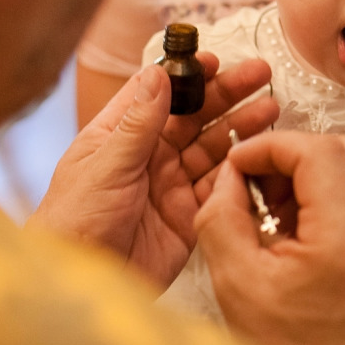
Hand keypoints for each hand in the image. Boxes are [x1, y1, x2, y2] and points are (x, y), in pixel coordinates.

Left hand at [28, 55, 278, 288]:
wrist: (83, 282)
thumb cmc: (73, 221)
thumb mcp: (105, 166)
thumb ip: (138, 123)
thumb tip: (158, 73)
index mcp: (120, 135)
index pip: (160, 94)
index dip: (189, 75)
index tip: (217, 61)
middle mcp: (150, 156)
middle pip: (196, 118)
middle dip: (228, 96)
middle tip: (260, 76)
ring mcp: (172, 185)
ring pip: (214, 149)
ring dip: (242, 128)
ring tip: (271, 110)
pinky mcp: (189, 216)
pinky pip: (220, 188)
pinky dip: (239, 172)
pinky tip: (258, 155)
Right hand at [195, 132, 344, 344]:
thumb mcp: (235, 280)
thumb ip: (223, 214)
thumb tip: (230, 173)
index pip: (316, 151)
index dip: (271, 146)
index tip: (240, 162)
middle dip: (294, 152)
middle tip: (258, 178)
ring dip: (318, 167)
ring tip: (279, 199)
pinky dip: (338, 188)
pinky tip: (306, 218)